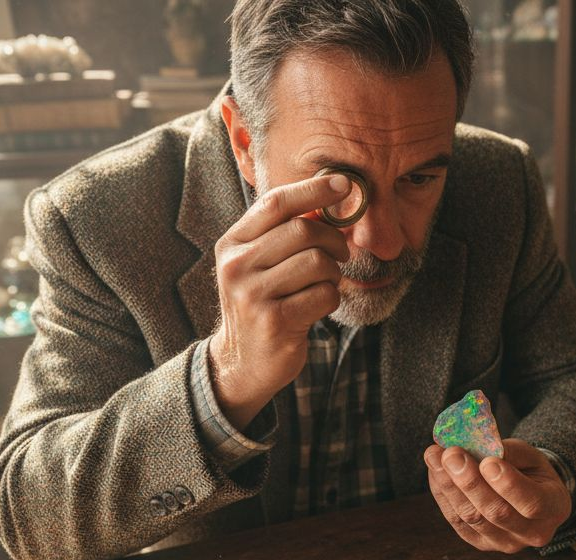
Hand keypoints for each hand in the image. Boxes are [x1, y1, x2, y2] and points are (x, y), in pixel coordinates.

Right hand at [207, 174, 352, 426]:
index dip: (313, 190)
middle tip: (341, 253)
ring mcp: (253, 295)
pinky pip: (324, 295)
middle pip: (303, 231)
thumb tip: (330, 195)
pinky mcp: (275, 321)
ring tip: (324, 284)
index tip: (343, 184)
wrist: (242, 361)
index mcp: (232, 244)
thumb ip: (283, 232)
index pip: (275, 203)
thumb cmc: (261, 303)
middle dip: (333, 239)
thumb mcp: (258, 263)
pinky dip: (331, 298)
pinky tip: (317, 306)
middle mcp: (236, 266)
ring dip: (333, 273)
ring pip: (318, 262)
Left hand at [423, 438, 571, 552]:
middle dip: (469, 482)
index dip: (508, 484)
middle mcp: (531, 533)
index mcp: (553, 508)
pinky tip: (435, 471)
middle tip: (451, 454)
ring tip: (434, 456)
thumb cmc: (532, 472)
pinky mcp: (480, 543)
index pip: (531, 502)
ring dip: (449, 486)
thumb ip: (508, 453)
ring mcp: (504, 543)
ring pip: (471, 518)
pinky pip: (456, 521)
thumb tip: (475, 448)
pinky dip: (442, 494)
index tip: (487, 462)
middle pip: (495, 512)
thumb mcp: (530, 456)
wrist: (530, 496)